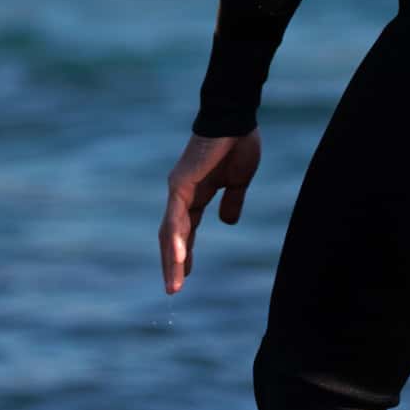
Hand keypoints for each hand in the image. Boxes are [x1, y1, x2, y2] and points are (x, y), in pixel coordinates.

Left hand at [161, 131, 259, 294]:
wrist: (235, 119)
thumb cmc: (238, 144)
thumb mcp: (238, 181)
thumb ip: (232, 201)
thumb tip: (229, 222)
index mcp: (195, 194)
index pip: (186, 230)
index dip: (185, 253)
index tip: (185, 275)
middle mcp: (181, 194)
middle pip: (172, 236)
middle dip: (173, 264)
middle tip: (173, 290)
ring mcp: (178, 189)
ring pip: (171, 232)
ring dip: (172, 260)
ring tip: (174, 285)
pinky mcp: (181, 184)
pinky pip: (177, 217)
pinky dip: (178, 239)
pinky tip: (178, 259)